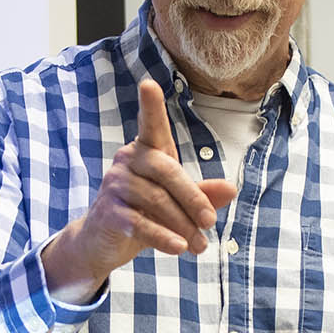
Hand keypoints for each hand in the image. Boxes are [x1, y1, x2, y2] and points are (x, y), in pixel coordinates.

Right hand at [42, 79, 236, 297]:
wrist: (102, 241)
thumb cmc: (143, 211)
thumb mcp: (175, 201)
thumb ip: (202, 193)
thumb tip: (231, 189)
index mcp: (145, 150)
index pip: (150, 125)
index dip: (150, 106)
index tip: (148, 84)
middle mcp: (126, 161)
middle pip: (167, 171)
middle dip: (193, 198)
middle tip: (211, 222)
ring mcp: (114, 186)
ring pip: (158, 202)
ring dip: (184, 226)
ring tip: (201, 244)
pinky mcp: (109, 214)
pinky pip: (142, 224)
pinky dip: (164, 237)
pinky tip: (179, 248)